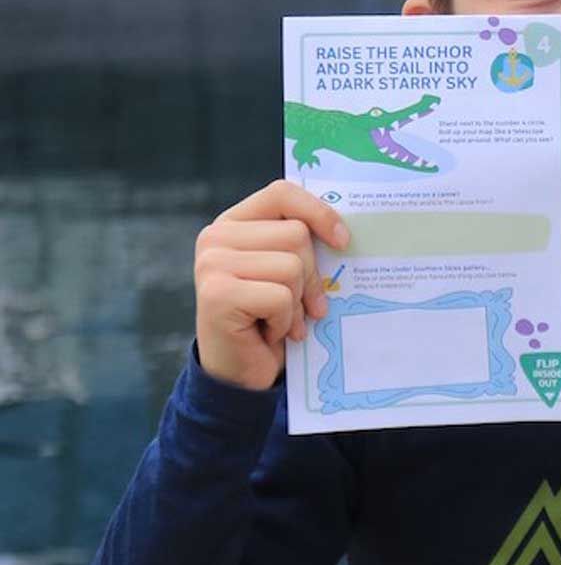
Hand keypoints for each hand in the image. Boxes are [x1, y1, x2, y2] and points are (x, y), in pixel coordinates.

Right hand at [193, 180, 348, 390]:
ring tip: (281, 320)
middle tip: (303, 306)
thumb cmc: (271, 317)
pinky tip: (268, 331)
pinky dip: (284, 320)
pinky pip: (280, 297)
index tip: (343, 241)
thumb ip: (302, 245)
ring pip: (292, 266)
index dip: (318, 211)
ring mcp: (211, 263)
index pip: (282, 193)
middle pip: (296, 235)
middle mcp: (215, 237)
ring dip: (297, 303)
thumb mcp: (289, 273)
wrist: (241, 371)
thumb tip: (346, 232)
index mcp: (235, 223)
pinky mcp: (216, 293)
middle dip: (311, 277)